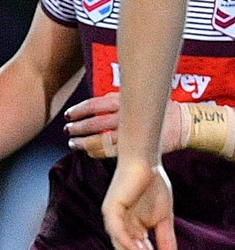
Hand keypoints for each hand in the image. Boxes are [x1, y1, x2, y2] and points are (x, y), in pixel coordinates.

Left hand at [64, 92, 186, 158]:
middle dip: (79, 127)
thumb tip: (90, 106)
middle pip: (97, 122)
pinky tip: (89, 151)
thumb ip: (115, 101)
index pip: (96, 104)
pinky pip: (114, 151)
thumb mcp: (136, 97)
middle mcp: (129, 116)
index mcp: (126, 101)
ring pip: (104, 139)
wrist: (183, 123)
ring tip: (73, 143)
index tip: (68, 114)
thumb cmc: (156, 109)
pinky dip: (99, 152)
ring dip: (85, 142)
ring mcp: (135, 133)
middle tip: (68, 130)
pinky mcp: (140, 146)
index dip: (80, 110)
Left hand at [103, 162, 177, 249]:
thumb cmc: (154, 186)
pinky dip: (129, 244)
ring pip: (122, 247)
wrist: (147, 162)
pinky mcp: (110, 209)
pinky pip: (117, 232)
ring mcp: (113, 219)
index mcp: (131, 229)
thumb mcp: (164, 218)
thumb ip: (166, 240)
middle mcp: (120, 227)